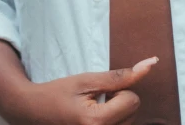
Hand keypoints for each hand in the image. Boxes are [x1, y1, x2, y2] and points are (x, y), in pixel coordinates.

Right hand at [7, 56, 158, 124]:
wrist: (33, 112)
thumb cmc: (59, 93)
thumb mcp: (87, 80)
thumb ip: (120, 76)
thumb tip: (150, 65)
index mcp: (97, 123)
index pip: (132, 100)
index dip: (119, 90)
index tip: (98, 91)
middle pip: (133, 113)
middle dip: (119, 102)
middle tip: (94, 101)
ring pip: (129, 123)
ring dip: (117, 113)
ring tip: (93, 110)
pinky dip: (113, 122)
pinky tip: (96, 120)